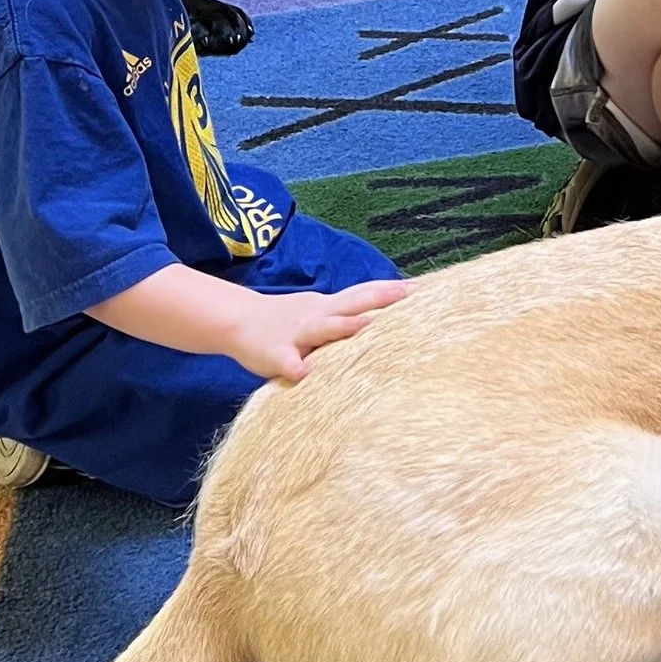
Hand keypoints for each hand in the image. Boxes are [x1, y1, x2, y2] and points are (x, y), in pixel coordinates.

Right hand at [231, 279, 406, 380]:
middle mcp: (317, 316)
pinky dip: (295, 366)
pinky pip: (286, 361)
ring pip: (323, 328)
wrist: (238, 322)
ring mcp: (296, 334)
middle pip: (351, 303)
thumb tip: (388, 318)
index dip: (390, 290)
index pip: (363, 294)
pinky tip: (304, 373)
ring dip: (344, 326)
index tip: (422, 289)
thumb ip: (348, 315)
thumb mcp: (320, 313)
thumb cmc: (289, 323)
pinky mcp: (275, 354)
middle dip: (379, 298)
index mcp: (329, 307)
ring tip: (367, 325)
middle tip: (408, 296)